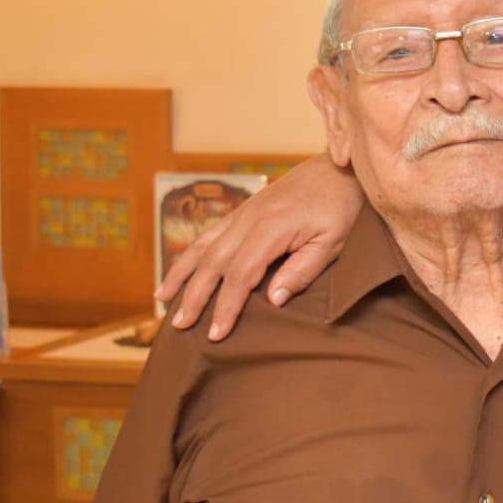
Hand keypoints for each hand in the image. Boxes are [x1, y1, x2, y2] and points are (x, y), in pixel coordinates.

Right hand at [155, 155, 364, 340]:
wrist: (339, 168)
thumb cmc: (340, 208)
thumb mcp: (333, 242)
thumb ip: (303, 271)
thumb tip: (273, 300)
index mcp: (270, 229)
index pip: (240, 275)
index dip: (226, 306)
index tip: (216, 334)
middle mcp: (248, 219)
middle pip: (213, 263)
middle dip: (194, 297)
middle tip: (180, 326)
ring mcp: (243, 213)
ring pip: (202, 246)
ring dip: (180, 275)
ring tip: (162, 300)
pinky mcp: (243, 210)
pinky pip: (208, 234)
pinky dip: (189, 254)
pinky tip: (179, 270)